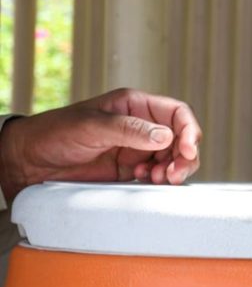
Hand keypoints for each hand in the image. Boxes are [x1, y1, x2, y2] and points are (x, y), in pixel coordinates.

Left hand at [0, 88, 201, 201]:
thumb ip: (129, 129)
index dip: (189, 130)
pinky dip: (159, 180)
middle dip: (184, 156)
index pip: (176, 113)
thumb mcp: (91, 125)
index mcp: (134, 105)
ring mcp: (136, 148)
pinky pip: (157, 174)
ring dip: (173, 170)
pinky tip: (146, 181)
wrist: (27, 161)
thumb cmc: (53, 133)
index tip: (188, 149)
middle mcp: (140, 126)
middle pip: (180, 138)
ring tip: (160, 179)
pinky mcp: (128, 169)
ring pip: (172, 158)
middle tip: (174, 173)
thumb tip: (166, 136)